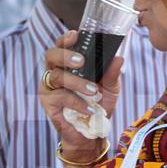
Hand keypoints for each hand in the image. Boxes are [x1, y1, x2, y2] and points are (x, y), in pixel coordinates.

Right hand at [38, 30, 122, 160]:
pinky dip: (76, 102)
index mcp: (67, 63)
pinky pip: (59, 97)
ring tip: (92, 91)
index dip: (66, 38)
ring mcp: (49, 87)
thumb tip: (118, 57)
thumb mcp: (110, 87)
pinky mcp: (48, 103)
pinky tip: (89, 108)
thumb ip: (112, 73)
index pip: (61, 45)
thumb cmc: (98, 105)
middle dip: (65, 55)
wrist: (91, 133)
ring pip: (56, 76)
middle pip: (51, 55)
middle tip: (81, 61)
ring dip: (76, 82)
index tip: (76, 35)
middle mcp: (55, 72)